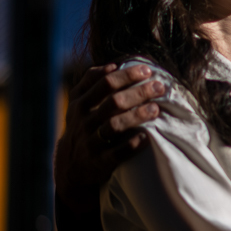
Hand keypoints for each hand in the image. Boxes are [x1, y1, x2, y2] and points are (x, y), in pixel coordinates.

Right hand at [54, 64, 165, 213]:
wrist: (71, 165)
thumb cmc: (83, 126)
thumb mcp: (80, 104)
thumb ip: (92, 83)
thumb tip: (114, 65)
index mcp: (80, 103)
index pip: (104, 83)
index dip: (126, 75)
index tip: (147, 70)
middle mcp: (84, 121)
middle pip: (112, 102)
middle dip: (138, 92)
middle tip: (159, 86)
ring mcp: (91, 142)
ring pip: (114, 126)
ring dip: (137, 116)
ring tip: (156, 109)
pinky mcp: (99, 162)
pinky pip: (116, 154)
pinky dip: (131, 145)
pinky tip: (147, 137)